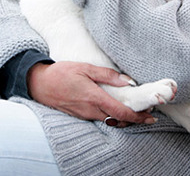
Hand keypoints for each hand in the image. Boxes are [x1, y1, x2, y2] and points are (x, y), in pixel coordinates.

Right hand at [27, 61, 156, 126]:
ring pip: (109, 121)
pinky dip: (112, 117)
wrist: (39, 84)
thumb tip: (128, 81)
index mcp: (94, 97)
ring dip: (124, 119)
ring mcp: (84, 115)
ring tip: (137, 111)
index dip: (137, 117)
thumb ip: (107, 74)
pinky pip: (100, 119)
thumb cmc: (62, 73)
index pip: (120, 113)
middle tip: (149, 114)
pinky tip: (117, 110)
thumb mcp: (85, 67)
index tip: (150, 116)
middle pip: (118, 120)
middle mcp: (90, 110)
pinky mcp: (80, 115)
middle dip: (134, 119)